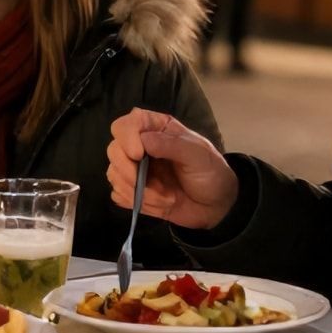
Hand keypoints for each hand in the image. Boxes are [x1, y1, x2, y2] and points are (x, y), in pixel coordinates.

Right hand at [106, 109, 238, 230]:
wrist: (217, 207)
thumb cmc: (211, 174)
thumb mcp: (198, 155)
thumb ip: (172, 145)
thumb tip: (143, 140)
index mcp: (156, 130)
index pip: (125, 125)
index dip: (126, 138)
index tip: (138, 155)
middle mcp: (141, 147)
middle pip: (114, 150)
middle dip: (127, 171)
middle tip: (146, 184)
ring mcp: (136, 170)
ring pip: (113, 175)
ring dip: (137, 191)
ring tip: (164, 197)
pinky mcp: (134, 192)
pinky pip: (118, 195)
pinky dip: (134, 202)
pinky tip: (155, 203)